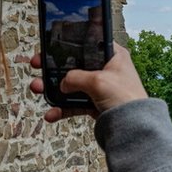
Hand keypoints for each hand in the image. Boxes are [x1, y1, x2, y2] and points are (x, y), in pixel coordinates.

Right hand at [30, 43, 147, 121]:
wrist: (134, 128)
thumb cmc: (126, 98)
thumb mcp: (98, 81)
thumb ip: (76, 77)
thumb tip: (63, 83)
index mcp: (114, 56)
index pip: (89, 43)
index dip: (70, 44)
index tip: (51, 45)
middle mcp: (107, 70)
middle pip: (75, 65)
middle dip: (54, 68)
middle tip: (38, 65)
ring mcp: (100, 88)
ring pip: (71, 86)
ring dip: (53, 89)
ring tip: (37, 88)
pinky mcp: (96, 105)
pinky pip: (74, 104)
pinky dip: (62, 109)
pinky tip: (51, 114)